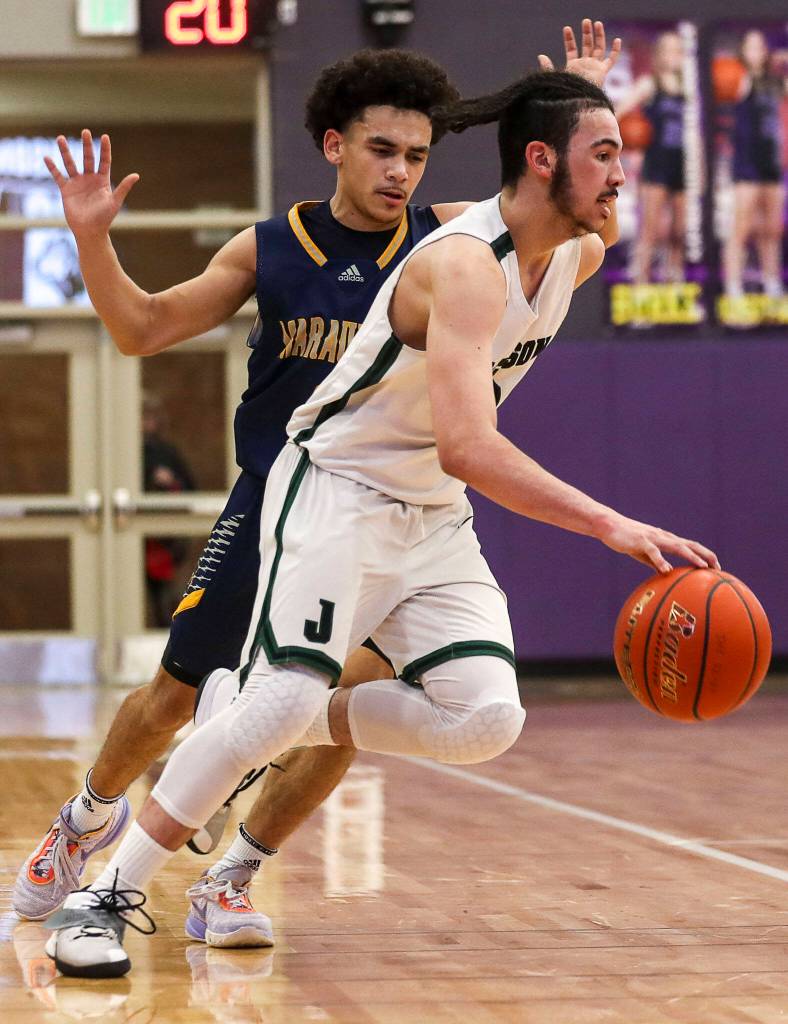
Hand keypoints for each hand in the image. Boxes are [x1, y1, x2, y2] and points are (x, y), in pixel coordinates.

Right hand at [44, 130, 138, 241]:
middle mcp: (90, 179)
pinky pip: (58, 176)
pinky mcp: (66, 190)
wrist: (90, 231)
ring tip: (60, 138)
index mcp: (103, 181)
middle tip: (85, 131)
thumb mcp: (115, 201)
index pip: (104, 161)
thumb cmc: (104, 218)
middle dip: (86, 145)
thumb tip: (136, 175)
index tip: (105, 137)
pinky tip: (46, 157)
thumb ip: (124, 187)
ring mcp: (77, 183)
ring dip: (65, 152)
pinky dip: (52, 168)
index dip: (105, 149)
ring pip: (70, 164)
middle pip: (87, 158)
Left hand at [538, 19, 621, 87]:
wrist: (575, 104)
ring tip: (596, 23)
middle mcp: (585, 65)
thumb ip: (548, 67)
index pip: (572, 49)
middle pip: (587, 45)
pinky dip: (615, 51)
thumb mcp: (554, 78)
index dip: (569, 39)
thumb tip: (540, 56)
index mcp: (573, 66)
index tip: (566, 28)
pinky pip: (611, 60)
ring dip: (598, 35)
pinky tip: (617, 40)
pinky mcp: (602, 72)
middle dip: (586, 33)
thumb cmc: (564, 93)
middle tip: (585, 21)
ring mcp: (594, 68)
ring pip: (599, 48)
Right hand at [596, 512, 720, 573]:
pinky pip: (653, 552)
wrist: (608, 525)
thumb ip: (655, 562)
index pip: (690, 546)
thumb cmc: (625, 539)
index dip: (704, 555)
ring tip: (702, 566)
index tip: (715, 567)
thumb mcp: (642, 552)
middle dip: (706, 555)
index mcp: (665, 539)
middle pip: (690, 544)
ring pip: (677, 546)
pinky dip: (661, 561)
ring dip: (691, 556)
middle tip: (718, 568)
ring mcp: (653, 538)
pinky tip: (666, 570)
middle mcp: (663, 537)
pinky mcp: (641, 541)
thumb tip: (666, 573)